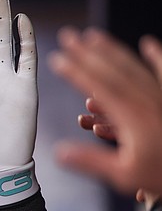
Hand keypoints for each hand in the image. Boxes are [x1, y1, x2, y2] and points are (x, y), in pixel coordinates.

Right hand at [51, 28, 161, 199]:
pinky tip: (148, 43)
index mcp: (133, 117)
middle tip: (69, 36)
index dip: (75, 71)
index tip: (58, 59)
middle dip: (88, 52)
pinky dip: (157, 56)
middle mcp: (147, 101)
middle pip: (113, 70)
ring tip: (94, 36)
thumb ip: (91, 161)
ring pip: (134, 66)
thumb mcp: (124, 175)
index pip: (98, 86)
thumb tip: (61, 152)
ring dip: (113, 49)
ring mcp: (160, 98)